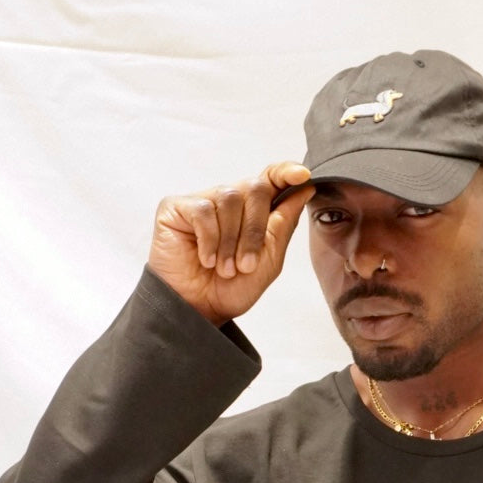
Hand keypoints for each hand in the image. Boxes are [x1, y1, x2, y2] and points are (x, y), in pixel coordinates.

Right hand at [146, 162, 314, 324]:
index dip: (286, 172)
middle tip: (245, 265)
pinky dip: (209, 240)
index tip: (302, 176)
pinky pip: (203, 210)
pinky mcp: (177, 207)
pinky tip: (206, 259)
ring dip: (231, 241)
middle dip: (255, 230)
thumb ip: (285, 222)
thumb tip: (306, 187)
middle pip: (255, 188)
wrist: (199, 309)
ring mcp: (203, 201)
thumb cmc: (232, 288)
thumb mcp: (269, 259)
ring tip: (224, 268)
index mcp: (253, 210)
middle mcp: (229, 200)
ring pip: (230, 198)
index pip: (271, 178)